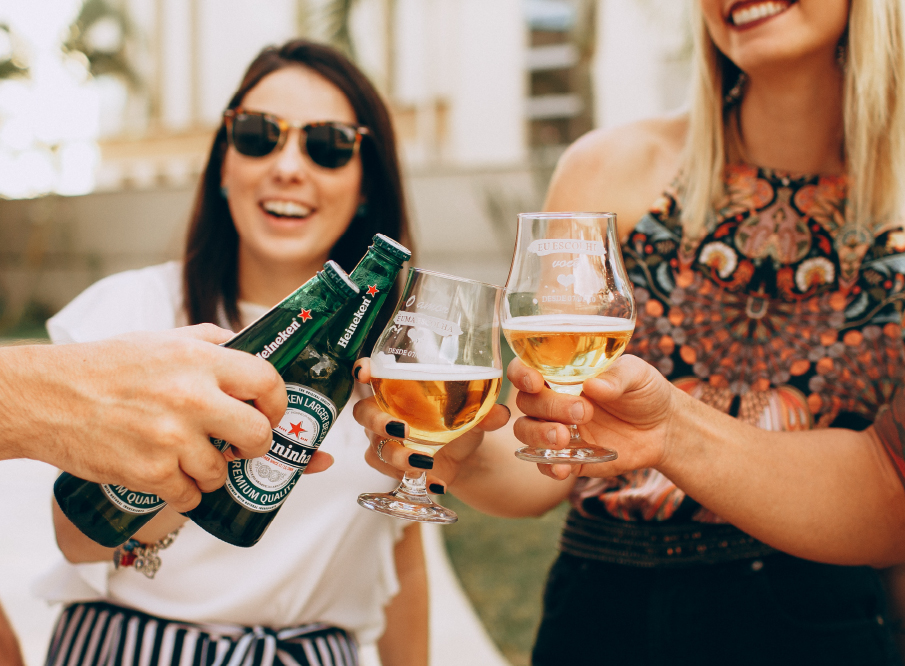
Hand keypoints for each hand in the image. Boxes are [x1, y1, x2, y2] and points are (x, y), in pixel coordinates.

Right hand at [2, 324, 305, 510]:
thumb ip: (211, 342)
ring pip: (222, 471)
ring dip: (211, 471)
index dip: (277, 402)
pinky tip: (166, 474)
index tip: (271, 412)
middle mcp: (193, 397)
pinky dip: (183, 492)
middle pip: (258, 434)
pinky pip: (190, 495)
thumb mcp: (163, 339)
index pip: (267, 381)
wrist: (47, 398)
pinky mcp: (151, 472)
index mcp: (200, 359)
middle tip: (242, 445)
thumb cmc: (106, 366)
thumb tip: (250, 347)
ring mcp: (173, 438)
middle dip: (255, 445)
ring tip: (187, 456)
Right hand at [351, 358, 510, 491]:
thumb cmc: (459, 422)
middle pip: (364, 414)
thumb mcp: (474, 415)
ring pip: (377, 449)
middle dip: (378, 422)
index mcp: (398, 389)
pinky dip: (412, 480)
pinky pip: (390, 474)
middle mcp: (384, 412)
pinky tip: (436, 482)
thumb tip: (501, 412)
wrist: (463, 456)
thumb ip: (486, 412)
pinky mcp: (391, 467)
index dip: (363, 371)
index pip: (372, 374)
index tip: (365, 371)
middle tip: (403, 430)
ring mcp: (383, 441)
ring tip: (425, 462)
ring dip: (398, 457)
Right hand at [508, 354, 676, 479]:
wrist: (664, 429)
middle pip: (526, 403)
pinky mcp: (569, 457)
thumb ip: (616, 377)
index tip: (536, 381)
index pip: (525, 370)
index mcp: (561, 375)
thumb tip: (594, 385)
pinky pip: (546, 463)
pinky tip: (563, 468)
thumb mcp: (637, 375)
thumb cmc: (645, 391)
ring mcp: (557, 430)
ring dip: (539, 435)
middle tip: (582, 411)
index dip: (521, 374)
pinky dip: (549, 466)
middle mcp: (552, 401)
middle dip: (548, 407)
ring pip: (526, 432)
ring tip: (565, 438)